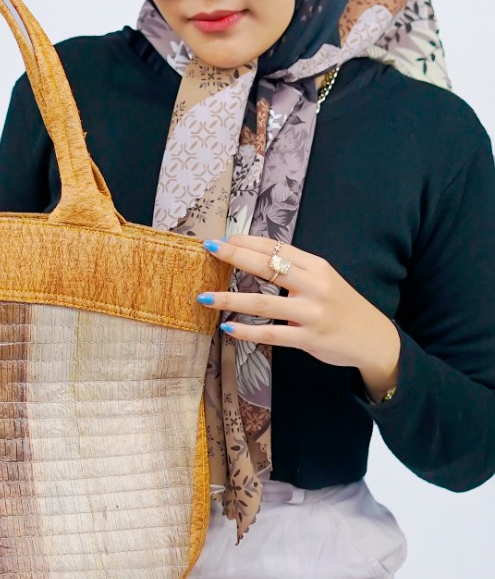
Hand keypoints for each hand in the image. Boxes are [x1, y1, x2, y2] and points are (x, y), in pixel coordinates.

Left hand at [198, 235, 399, 402]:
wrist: (374, 339)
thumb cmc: (342, 306)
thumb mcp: (324, 279)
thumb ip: (295, 270)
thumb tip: (255, 256)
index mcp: (316, 266)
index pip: (275, 249)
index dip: (245, 242)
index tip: (220, 240)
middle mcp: (314, 285)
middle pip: (267, 267)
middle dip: (234, 256)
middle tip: (209, 250)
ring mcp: (311, 313)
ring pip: (263, 303)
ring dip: (229, 299)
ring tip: (204, 297)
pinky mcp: (309, 338)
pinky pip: (271, 334)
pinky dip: (247, 331)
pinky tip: (228, 327)